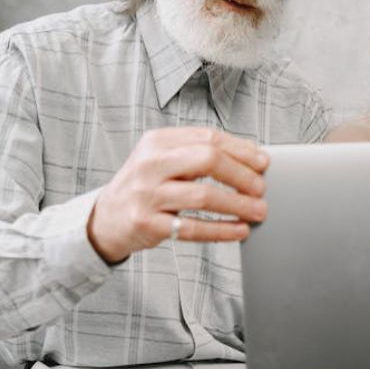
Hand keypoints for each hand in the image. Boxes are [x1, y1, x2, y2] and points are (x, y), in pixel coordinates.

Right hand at [87, 127, 268, 263]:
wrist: (106, 218)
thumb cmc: (145, 186)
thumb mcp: (163, 160)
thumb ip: (198, 154)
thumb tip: (251, 157)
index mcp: (157, 141)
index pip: (208, 138)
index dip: (241, 150)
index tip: (263, 162)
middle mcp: (150, 164)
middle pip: (207, 160)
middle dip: (241, 175)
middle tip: (261, 188)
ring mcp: (147, 194)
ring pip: (203, 196)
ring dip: (238, 204)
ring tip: (258, 211)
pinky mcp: (147, 223)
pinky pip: (193, 228)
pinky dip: (222, 230)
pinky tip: (240, 230)